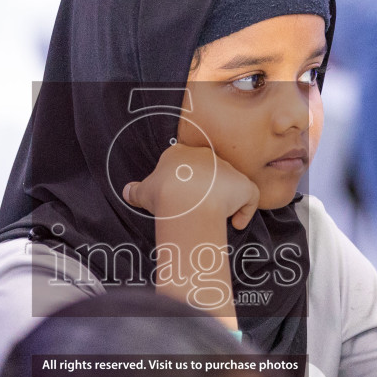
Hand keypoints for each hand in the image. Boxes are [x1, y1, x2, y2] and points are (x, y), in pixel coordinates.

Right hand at [122, 143, 259, 229]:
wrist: (185, 200)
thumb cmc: (162, 194)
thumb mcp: (142, 192)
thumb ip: (135, 191)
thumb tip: (126, 192)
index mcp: (180, 152)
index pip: (184, 162)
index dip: (183, 180)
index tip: (179, 197)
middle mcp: (206, 155)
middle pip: (209, 170)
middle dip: (206, 188)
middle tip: (197, 209)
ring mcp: (227, 168)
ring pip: (230, 182)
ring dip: (226, 199)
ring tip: (217, 218)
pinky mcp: (243, 184)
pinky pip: (249, 196)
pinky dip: (245, 210)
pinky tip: (236, 223)